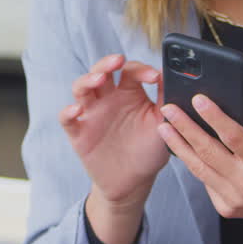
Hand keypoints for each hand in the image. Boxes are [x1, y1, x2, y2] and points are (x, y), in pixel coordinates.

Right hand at [61, 54, 165, 243]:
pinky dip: (68, 112)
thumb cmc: (149, 149)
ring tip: (99, 79)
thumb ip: (167, 99)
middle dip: (107, 63)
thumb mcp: (163, 123)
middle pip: (101, 70)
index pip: (130, 71)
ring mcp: (92, 114)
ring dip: (88, 80)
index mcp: (129, 93)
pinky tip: (76, 110)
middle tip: (118, 60)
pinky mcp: (79, 133)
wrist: (134, 182)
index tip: (154, 77)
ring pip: (82, 88)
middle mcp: (108, 99)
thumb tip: (176, 75)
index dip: (140, 69)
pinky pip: (67, 119)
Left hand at [157, 94, 242, 243]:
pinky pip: (205, 182)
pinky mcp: (225, 207)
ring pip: (199, 168)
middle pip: (208, 151)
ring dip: (179, 146)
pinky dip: (193, 164)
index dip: (214, 117)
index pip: (233, 137)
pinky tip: (183, 149)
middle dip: (184, 128)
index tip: (198, 100)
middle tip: (168, 110)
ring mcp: (234, 198)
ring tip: (165, 128)